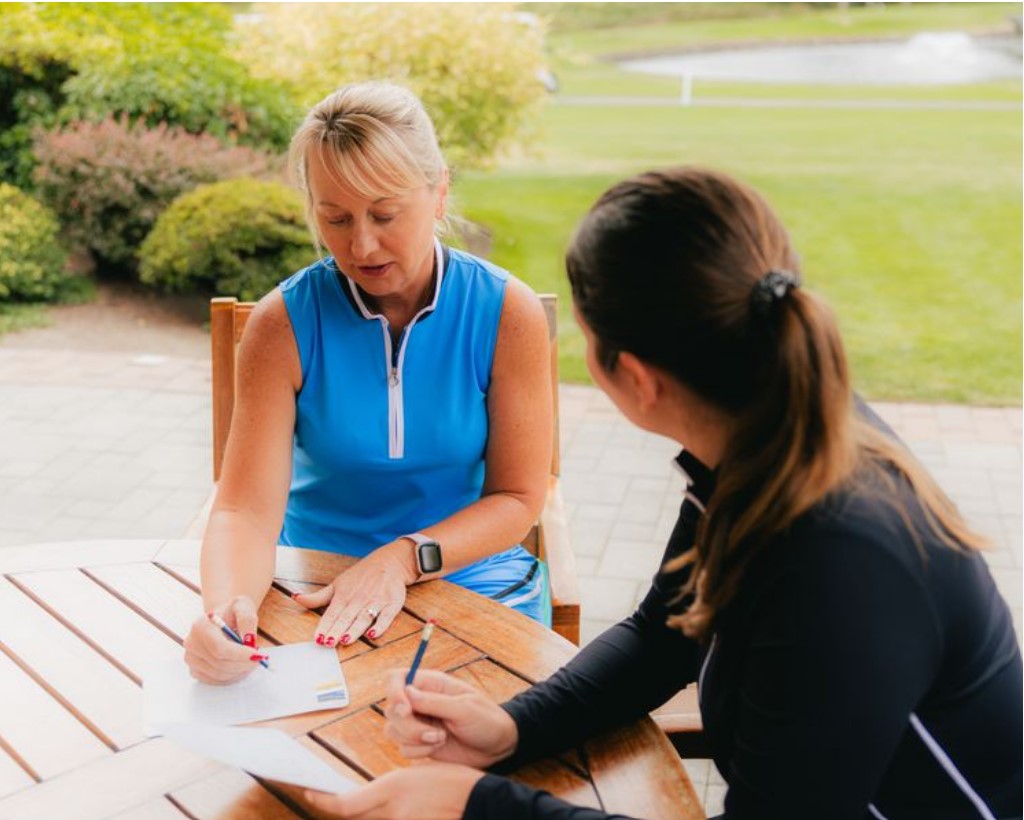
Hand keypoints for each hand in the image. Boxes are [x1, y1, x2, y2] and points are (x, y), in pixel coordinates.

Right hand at [183, 595, 264, 683]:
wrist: (222, 618)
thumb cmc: (233, 612)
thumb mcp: (243, 607)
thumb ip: (247, 621)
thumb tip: (249, 641)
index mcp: (200, 626)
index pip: (219, 648)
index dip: (239, 654)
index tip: (257, 655)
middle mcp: (192, 643)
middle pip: (219, 663)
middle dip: (243, 664)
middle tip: (259, 659)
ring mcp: (191, 658)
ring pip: (219, 674)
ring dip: (240, 671)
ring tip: (251, 661)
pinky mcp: (195, 670)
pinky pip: (216, 680)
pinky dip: (232, 677)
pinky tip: (241, 667)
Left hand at [292, 544, 415, 646]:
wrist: (390, 562)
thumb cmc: (361, 576)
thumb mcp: (338, 584)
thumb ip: (318, 597)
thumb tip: (295, 598)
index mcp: (344, 595)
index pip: (332, 613)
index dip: (325, 626)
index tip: (317, 639)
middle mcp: (359, 598)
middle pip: (346, 617)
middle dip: (337, 630)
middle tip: (328, 643)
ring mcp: (376, 601)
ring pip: (364, 617)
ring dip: (355, 629)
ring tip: (346, 640)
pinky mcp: (392, 603)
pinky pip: (386, 616)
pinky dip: (380, 625)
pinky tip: (373, 634)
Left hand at [304, 763, 482, 818]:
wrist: (477, 801)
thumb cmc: (448, 781)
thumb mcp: (413, 775)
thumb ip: (386, 792)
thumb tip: (362, 802)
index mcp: (392, 789)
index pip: (345, 805)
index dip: (321, 801)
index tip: (308, 792)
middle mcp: (393, 813)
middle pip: (352, 817)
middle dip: (337, 807)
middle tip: (321, 795)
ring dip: (361, 815)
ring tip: (349, 802)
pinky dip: (379, 819)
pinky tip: (376, 812)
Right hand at [383, 669, 517, 767]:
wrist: (497, 747)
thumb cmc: (485, 720)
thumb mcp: (464, 709)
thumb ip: (435, 702)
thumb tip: (407, 692)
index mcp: (431, 684)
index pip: (397, 678)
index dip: (394, 692)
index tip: (405, 709)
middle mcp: (420, 701)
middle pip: (391, 709)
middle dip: (408, 725)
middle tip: (434, 733)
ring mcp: (418, 723)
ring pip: (393, 730)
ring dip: (414, 739)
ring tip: (441, 739)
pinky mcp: (419, 743)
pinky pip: (403, 748)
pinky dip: (419, 751)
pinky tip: (439, 747)